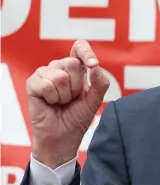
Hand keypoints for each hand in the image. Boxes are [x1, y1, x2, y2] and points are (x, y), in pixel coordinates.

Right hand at [27, 40, 109, 168]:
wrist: (63, 137)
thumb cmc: (78, 117)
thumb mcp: (95, 100)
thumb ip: (101, 82)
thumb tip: (95, 67)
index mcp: (76, 68)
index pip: (79, 47)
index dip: (86, 52)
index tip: (92, 64)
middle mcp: (60, 68)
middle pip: (72, 63)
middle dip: (76, 86)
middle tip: (72, 98)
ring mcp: (45, 74)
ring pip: (60, 75)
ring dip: (64, 95)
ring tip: (61, 102)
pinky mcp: (33, 83)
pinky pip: (46, 84)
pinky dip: (52, 98)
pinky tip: (50, 103)